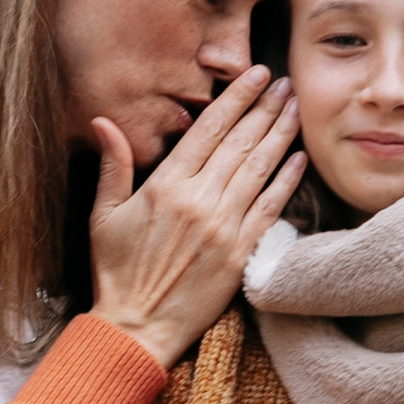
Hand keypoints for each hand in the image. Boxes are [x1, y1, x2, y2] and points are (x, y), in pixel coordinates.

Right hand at [89, 66, 303, 369]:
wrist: (136, 327)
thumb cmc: (115, 272)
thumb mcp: (103, 215)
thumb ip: (112, 165)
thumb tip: (103, 121)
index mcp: (166, 185)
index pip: (209, 129)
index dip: (235, 98)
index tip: (255, 76)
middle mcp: (200, 200)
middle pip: (241, 142)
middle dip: (265, 107)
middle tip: (285, 82)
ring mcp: (224, 226)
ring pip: (260, 169)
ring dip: (281, 134)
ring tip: (296, 107)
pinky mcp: (241, 252)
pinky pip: (270, 208)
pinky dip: (288, 181)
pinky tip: (300, 158)